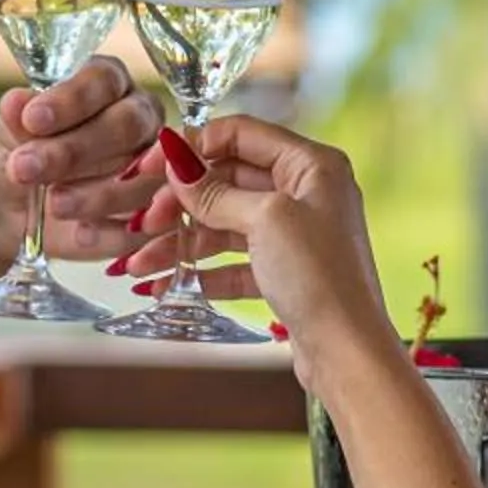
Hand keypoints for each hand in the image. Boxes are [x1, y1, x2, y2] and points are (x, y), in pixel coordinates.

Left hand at [0, 55, 164, 260]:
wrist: (11, 206)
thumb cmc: (18, 154)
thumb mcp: (8, 135)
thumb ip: (18, 119)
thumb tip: (16, 103)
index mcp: (107, 83)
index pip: (103, 81)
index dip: (71, 100)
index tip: (33, 119)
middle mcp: (139, 118)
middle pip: (128, 126)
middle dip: (77, 150)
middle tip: (29, 167)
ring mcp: (153, 168)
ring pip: (143, 178)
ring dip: (97, 195)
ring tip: (53, 205)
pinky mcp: (151, 214)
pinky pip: (146, 224)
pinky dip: (112, 232)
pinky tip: (81, 233)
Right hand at [116, 118, 388, 347]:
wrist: (348, 353)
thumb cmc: (320, 277)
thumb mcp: (265, 221)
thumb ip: (216, 191)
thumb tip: (176, 159)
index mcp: (312, 165)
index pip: (240, 134)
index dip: (191, 146)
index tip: (148, 166)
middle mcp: (307, 192)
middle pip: (228, 180)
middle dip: (180, 202)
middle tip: (142, 223)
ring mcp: (296, 233)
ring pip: (226, 224)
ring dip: (181, 242)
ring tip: (139, 266)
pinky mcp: (285, 271)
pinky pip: (235, 260)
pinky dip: (203, 270)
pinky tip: (168, 284)